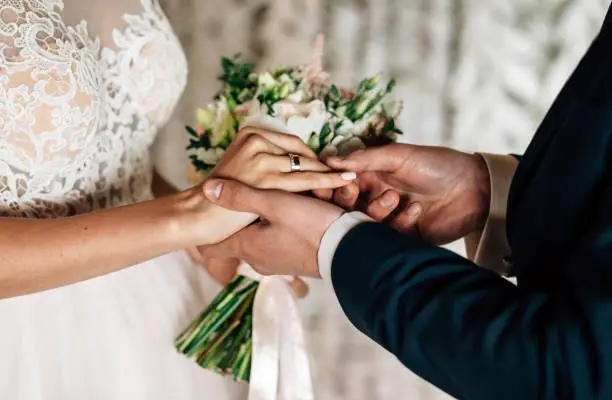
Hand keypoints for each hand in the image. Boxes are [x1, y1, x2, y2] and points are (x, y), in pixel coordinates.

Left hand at [184, 127, 355, 280]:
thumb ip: (240, 195)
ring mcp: (279, 264)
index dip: (207, 236)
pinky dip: (284, 229)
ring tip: (276, 208)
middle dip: (242, 223)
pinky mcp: (297, 262)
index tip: (202, 229)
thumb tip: (207, 190)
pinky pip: (282, 243)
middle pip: (241, 240)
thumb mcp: (275, 203)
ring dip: (267, 224)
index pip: (215, 247)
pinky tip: (296, 217)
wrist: (349, 251)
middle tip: (243, 208)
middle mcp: (260, 260)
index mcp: (249, 246)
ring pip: (263, 239)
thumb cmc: (311, 226)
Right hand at [211, 126, 355, 191]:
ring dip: (330, 174)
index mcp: (250, 133)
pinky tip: (345, 181)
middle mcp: (256, 140)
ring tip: (352, 178)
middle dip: (323, 166)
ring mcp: (261, 158)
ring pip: (306, 166)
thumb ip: (265, 163)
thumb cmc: (220, 200)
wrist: (198, 214)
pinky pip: (306, 180)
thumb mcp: (242, 170)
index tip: (327, 167)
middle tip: (346, 174)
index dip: (312, 158)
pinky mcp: (266, 178)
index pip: (293, 144)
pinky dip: (328, 180)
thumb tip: (297, 165)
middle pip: (301, 154)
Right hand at [323, 144, 489, 243]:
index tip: (326, 185)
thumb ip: (365, 159)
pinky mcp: (403, 239)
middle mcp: (375, 199)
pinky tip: (417, 210)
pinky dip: (400, 223)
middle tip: (354, 193)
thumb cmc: (437, 165)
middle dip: (346, 202)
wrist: (476, 189)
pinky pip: (389, 237)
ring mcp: (389, 220)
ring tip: (395, 198)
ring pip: (365, 224)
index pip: (340, 186)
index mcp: (370, 177)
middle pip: (345, 208)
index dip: (330, 187)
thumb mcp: (399, 156)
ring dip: (376, 211)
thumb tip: (329, 161)